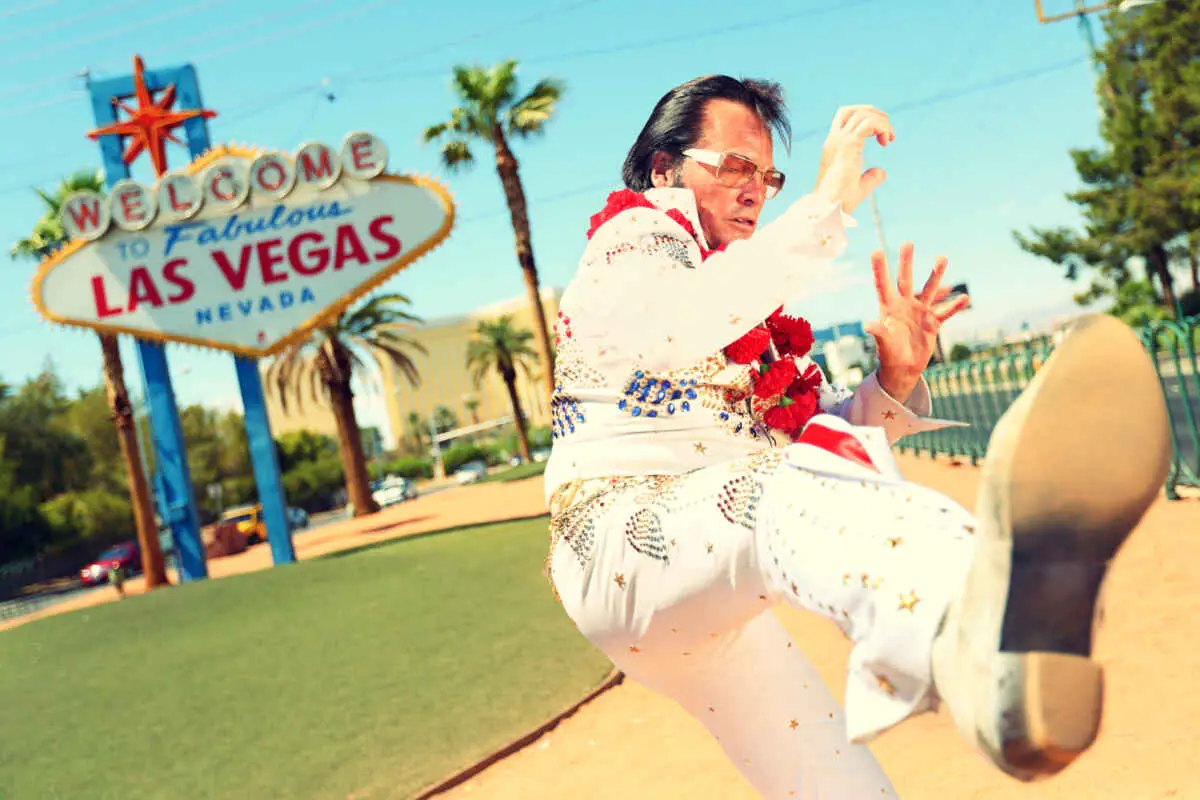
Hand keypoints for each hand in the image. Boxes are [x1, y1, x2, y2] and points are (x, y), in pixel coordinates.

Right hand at [813, 105, 893, 213]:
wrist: (828, 208)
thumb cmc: (840, 201)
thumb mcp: (859, 186)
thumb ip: (870, 177)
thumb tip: (881, 172)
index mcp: (833, 146)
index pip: (846, 117)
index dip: (865, 118)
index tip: (880, 137)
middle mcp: (835, 139)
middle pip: (853, 110)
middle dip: (875, 113)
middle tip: (888, 131)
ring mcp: (840, 141)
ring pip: (862, 114)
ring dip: (881, 122)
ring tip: (889, 138)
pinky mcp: (849, 145)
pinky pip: (868, 124)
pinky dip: (881, 127)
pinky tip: (886, 141)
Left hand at [864, 242, 969, 401]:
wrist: (903, 368)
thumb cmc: (889, 355)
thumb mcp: (884, 343)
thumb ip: (879, 332)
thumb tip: (868, 326)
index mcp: (889, 308)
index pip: (883, 285)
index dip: (879, 269)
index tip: (876, 251)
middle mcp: (904, 305)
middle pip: (905, 280)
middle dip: (906, 262)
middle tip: (908, 243)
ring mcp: (920, 312)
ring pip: (929, 290)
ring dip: (936, 275)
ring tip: (942, 258)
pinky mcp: (932, 323)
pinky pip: (945, 312)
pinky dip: (954, 306)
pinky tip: (964, 298)